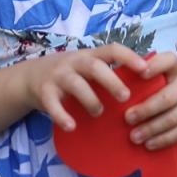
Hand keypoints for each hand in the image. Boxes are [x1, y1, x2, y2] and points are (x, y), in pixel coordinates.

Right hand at [19, 42, 145, 131]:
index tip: (146, 68)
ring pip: (75, 84)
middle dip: (111, 80)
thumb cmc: (71, 74)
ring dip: (90, 99)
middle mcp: (74, 62)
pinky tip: (71, 126)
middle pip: (94, 66)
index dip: (130, 57)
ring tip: (99, 112)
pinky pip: (52, 104)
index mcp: (90, 55)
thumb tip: (147, 82)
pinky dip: (62, 115)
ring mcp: (58, 76)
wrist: (30, 77)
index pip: (112, 50)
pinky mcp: (44, 92)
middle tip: (126, 97)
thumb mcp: (88, 67)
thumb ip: (110, 72)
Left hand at [125, 52, 176, 149]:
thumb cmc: (169, 88)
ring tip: (134, 137)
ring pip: (173, 117)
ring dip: (152, 129)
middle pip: (168, 97)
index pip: (169, 60)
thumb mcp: (161, 77)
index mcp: (176, 67)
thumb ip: (143, 80)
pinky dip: (163, 139)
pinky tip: (149, 144)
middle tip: (127, 119)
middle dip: (146, 109)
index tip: (141, 73)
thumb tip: (113, 90)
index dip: (156, 66)